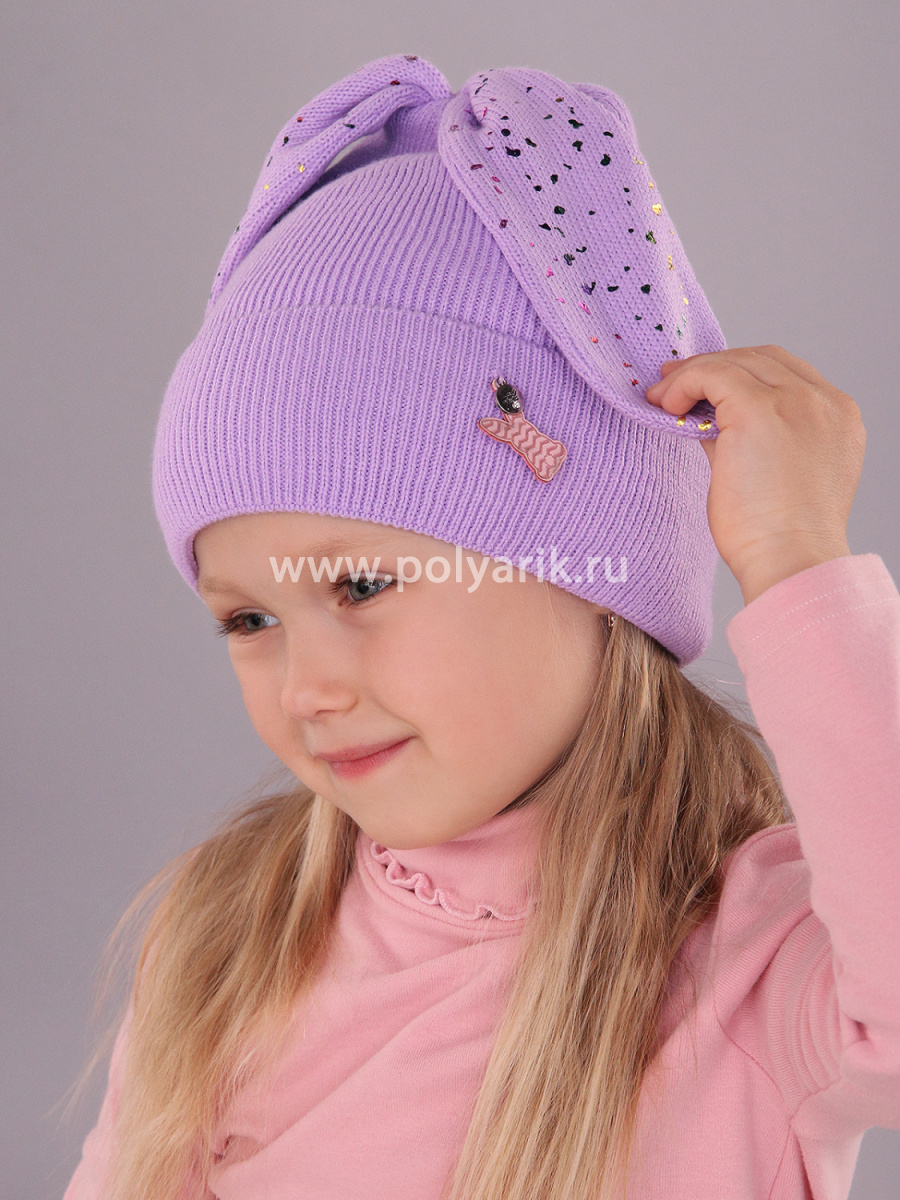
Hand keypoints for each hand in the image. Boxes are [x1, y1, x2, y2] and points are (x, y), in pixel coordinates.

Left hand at [645, 345, 865, 605]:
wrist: (790, 560)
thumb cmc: (778, 536)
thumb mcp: (771, 473)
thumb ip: (745, 437)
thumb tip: (703, 419)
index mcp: (836, 417)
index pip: (784, 373)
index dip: (738, 373)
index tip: (702, 386)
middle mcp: (823, 402)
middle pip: (761, 360)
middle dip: (713, 367)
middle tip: (671, 382)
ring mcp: (797, 402)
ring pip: (735, 362)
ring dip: (693, 375)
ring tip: (661, 398)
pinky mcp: (761, 409)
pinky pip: (713, 375)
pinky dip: (684, 382)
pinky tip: (665, 405)